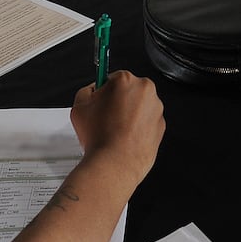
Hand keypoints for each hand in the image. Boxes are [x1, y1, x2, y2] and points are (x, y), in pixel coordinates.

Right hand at [70, 70, 165, 188]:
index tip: (100, 98)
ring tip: (113, 130)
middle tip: (104, 117)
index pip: (111, 78)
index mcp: (125, 80)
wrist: (115, 164)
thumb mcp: (79, 107)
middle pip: (128, 90)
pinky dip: (138, 127)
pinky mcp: (161, 125)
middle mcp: (144, 90)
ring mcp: (156, 108)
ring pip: (139, 106)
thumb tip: (92, 90)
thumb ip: (86, 91)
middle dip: (117, 101)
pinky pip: (147, 121)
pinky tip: (124, 137)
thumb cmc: (99, 137)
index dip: (102, 92)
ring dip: (128, 114)